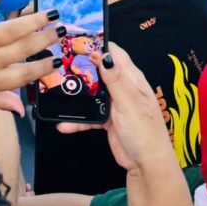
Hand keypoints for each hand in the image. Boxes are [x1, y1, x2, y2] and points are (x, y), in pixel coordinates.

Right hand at [57, 44, 173, 175]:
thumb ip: (115, 79)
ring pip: (92, 94)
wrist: (146, 165)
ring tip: (60, 91)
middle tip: (62, 64)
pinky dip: (77, 120)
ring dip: (78, 95)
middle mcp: (123, 89)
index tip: (80, 40)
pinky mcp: (108, 121)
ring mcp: (115, 105)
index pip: (115, 54)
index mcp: (132, 79)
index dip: (99, 45)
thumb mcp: (128, 102)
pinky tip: (64, 124)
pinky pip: (89, 116)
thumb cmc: (145, 133)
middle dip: (83, 68)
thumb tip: (103, 54)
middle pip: (100, 72)